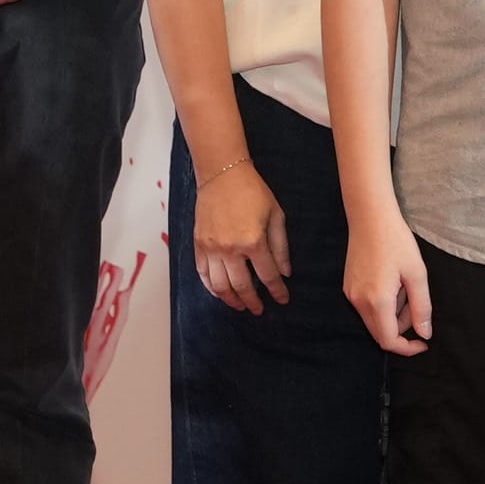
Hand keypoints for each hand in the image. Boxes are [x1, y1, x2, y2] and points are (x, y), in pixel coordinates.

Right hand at [186, 159, 287, 310]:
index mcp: (253, 241)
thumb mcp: (276, 215)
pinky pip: (203, 274)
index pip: (268, 275)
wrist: (222, 174)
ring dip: (231, 300)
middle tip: (259, 309)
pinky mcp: (199, 245)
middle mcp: (230, 249)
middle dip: (253, 301)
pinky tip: (220, 293)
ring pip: (219, 286)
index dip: (277, 290)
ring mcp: (211, 248)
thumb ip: (281, 246)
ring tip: (240, 306)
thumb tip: (286, 272)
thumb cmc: (253, 192)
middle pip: (242, 286)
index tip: (283, 299)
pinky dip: (211, 288)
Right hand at [341, 210, 433, 357]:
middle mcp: (358, 302)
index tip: (424, 342)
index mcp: (377, 301)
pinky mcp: (348, 288)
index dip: (407, 348)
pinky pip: (368, 308)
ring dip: (394, 314)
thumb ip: (421, 307)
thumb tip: (424, 334)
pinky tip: (392, 281)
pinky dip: (383, 304)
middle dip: (403, 327)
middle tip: (415, 301)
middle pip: (381, 333)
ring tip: (404, 285)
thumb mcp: (417, 274)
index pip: (389, 341)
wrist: (370, 218)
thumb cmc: (397, 241)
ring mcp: (350, 295)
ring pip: (375, 321)